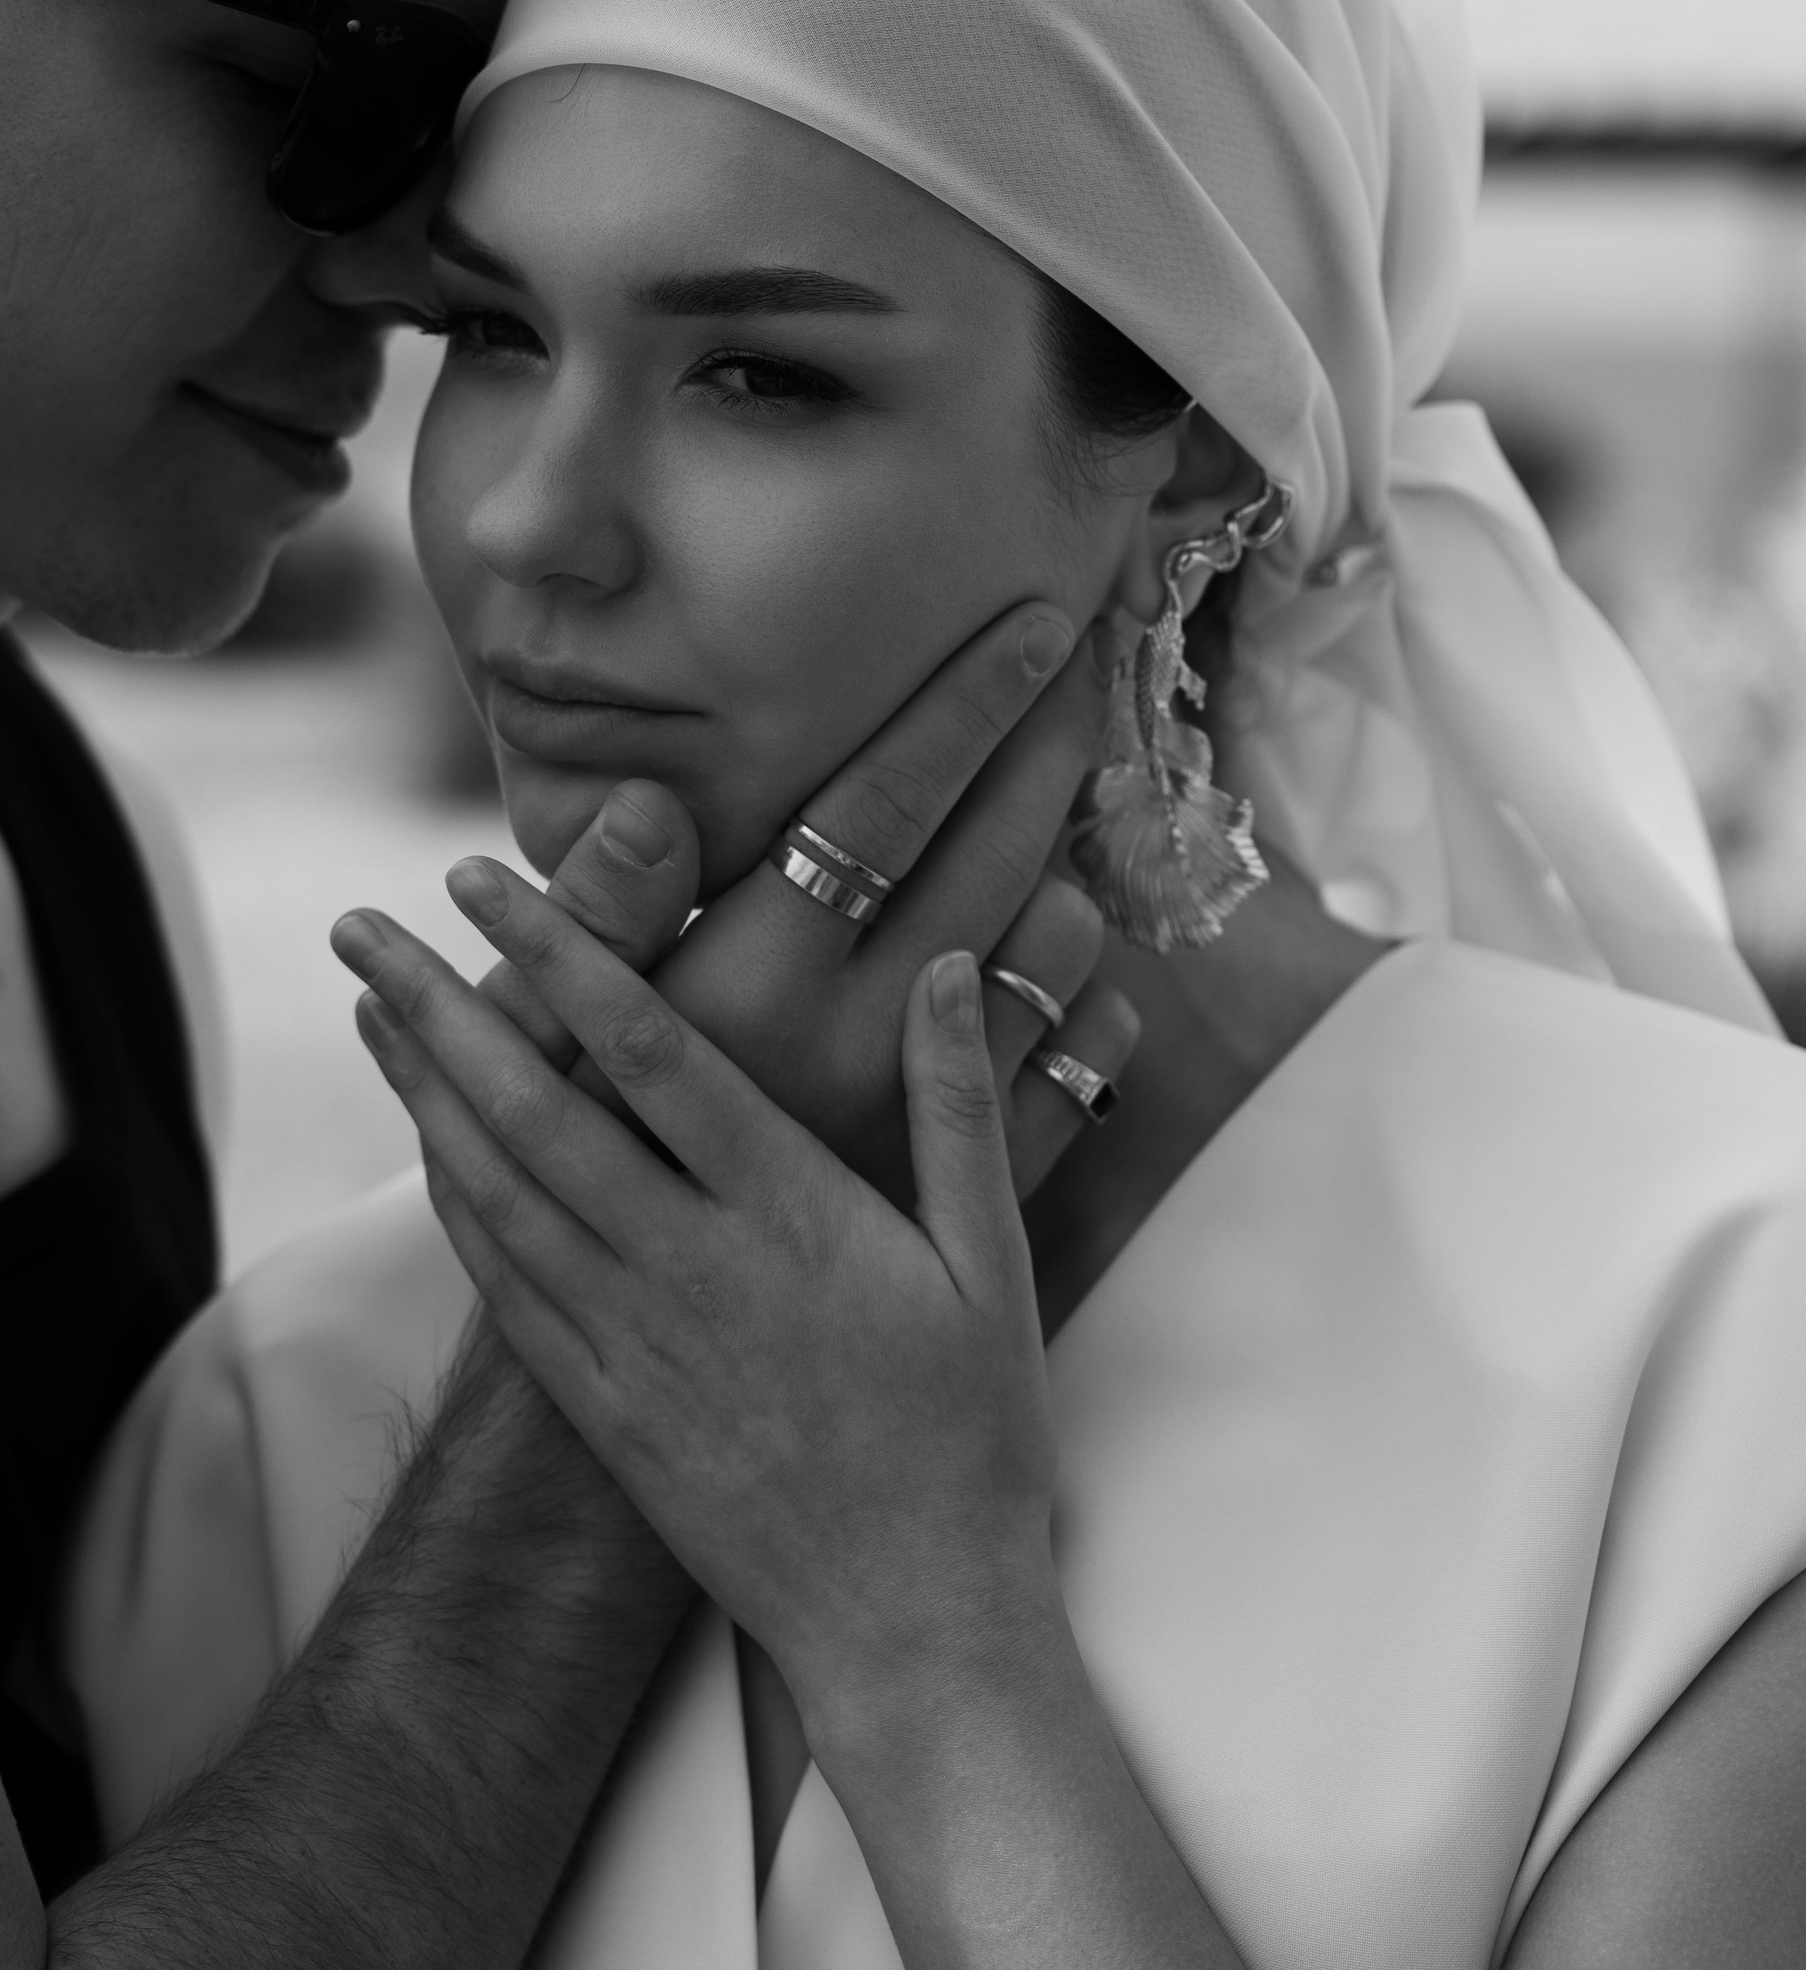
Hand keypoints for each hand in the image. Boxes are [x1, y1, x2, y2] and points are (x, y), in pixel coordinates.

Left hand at [331, 880, 1057, 1756]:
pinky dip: (454, 1203)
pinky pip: (506, 1288)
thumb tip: (941, 967)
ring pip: (497, 1193)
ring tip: (372, 1005)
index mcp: (787, 1216)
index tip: (486, 877)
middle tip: (361, 921)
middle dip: (440, 1005)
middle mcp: (688, 1270)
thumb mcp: (991, 1264)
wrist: (911, 1623)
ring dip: (422, 1091)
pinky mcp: (605, 1410)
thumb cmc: (970, 1438)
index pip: (647, 1053)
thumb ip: (956, 1108)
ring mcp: (633, 1345)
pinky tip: (424, 1148)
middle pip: (533, 1111)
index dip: (558, 954)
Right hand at [468, 603, 1138, 1207]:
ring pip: (1052, 952)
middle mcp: (854, 1049)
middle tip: (1073, 673)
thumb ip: (605, 912)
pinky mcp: (981, 1187)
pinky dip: (1090, 991)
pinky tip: (1057, 955)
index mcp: (752, 989)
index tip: (1035, 624)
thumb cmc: (574, 1158)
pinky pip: (1083, 1057)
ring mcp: (930, 1119)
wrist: (654, 1345)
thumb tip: (648, 802)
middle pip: (997, 855)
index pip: (882, 805)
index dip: (965, 704)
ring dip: (1063, 867)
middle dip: (1045, 748)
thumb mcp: (551, 1031)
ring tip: (1040, 818)